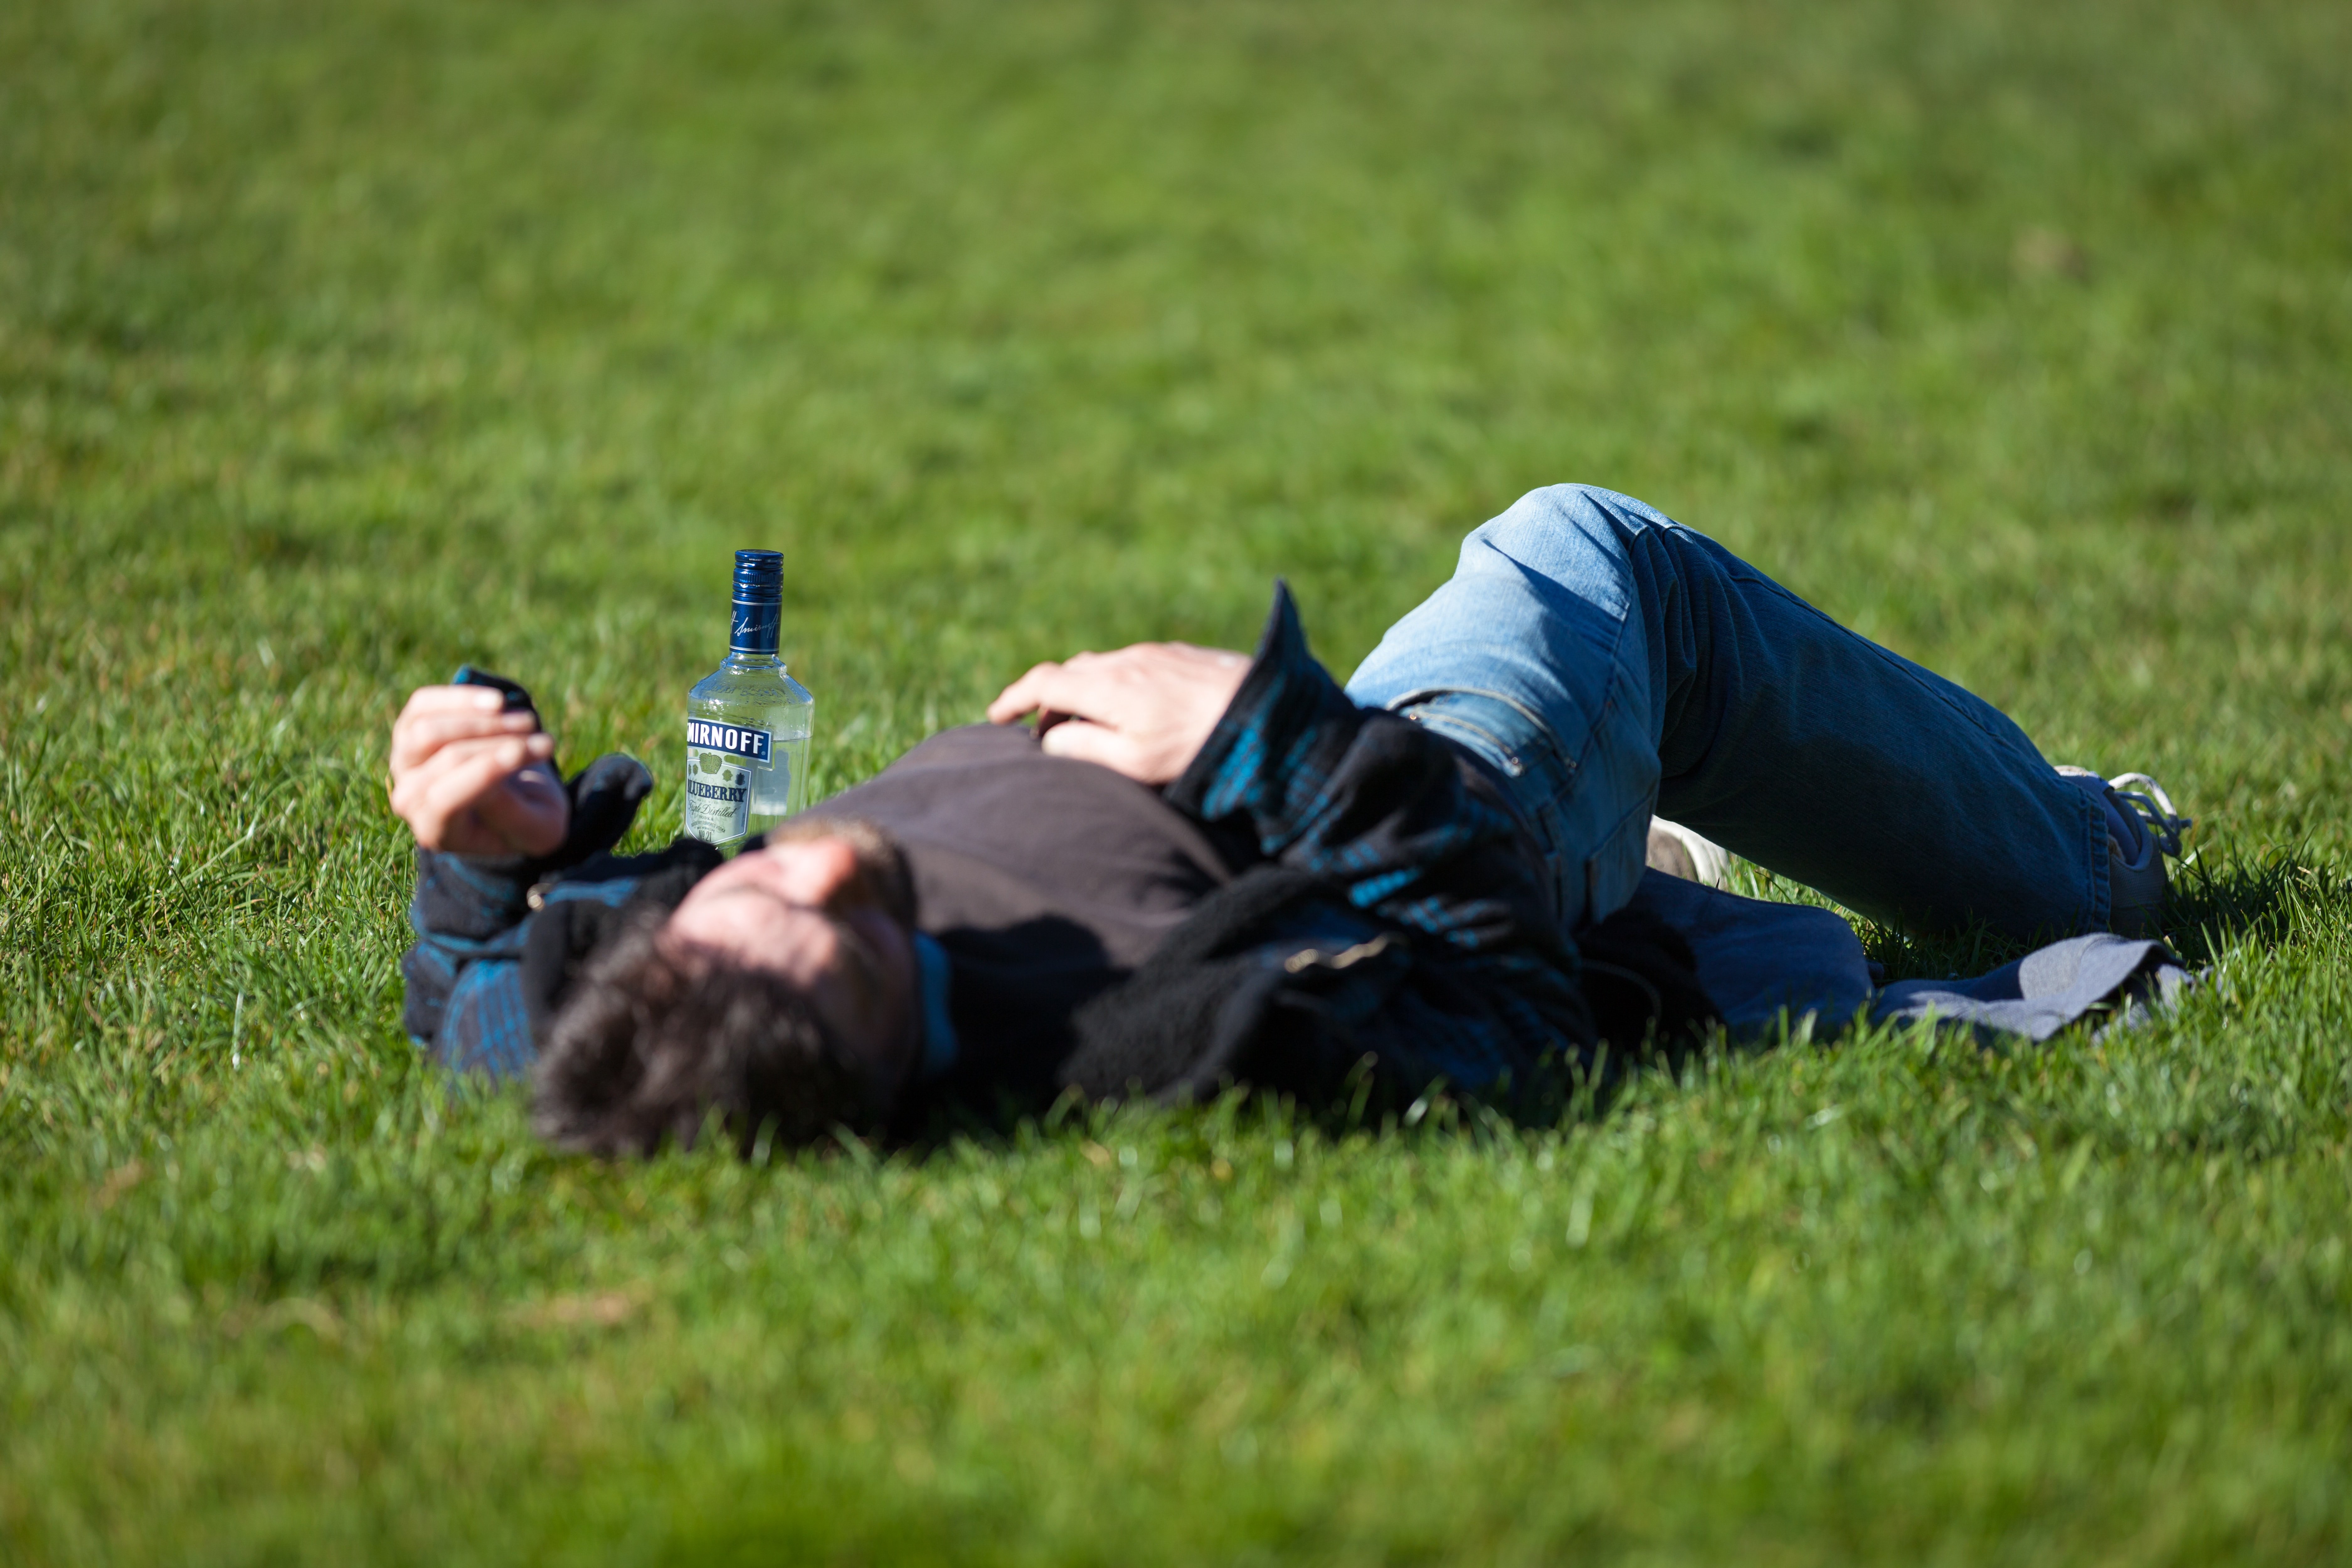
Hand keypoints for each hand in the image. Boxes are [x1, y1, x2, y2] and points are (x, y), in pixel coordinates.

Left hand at [388, 685, 569, 856]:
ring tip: (528, 722)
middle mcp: (410, 799)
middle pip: (445, 759)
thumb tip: (495, 765)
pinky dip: (462, 699)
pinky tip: (499, 702)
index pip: (446, 801)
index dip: (486, 772)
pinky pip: (423, 705)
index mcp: (438, 833)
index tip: (529, 750)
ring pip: (428, 730)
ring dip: (484, 721)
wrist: (512, 802)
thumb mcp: (535, 830)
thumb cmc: (526, 819)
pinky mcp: (409, 730)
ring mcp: (404, 763)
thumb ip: (512, 811)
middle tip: (546, 742)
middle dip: (499, 743)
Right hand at [985, 641, 1249, 784]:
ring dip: (1084, 691)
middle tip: (1044, 732)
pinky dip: (1116, 684)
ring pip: (1102, 666)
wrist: (1266, 712)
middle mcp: (1125, 661)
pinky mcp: (1180, 654)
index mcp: (1107, 687)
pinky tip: (1134, 709)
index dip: (1012, 699)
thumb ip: (1084, 749)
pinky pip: (1133, 663)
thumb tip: (1050, 741)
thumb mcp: (1133, 762)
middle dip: (1047, 699)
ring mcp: (1154, 653)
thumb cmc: (1198, 746)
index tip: (995, 717)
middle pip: (1069, 672)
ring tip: (1088, 724)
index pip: (1042, 683)